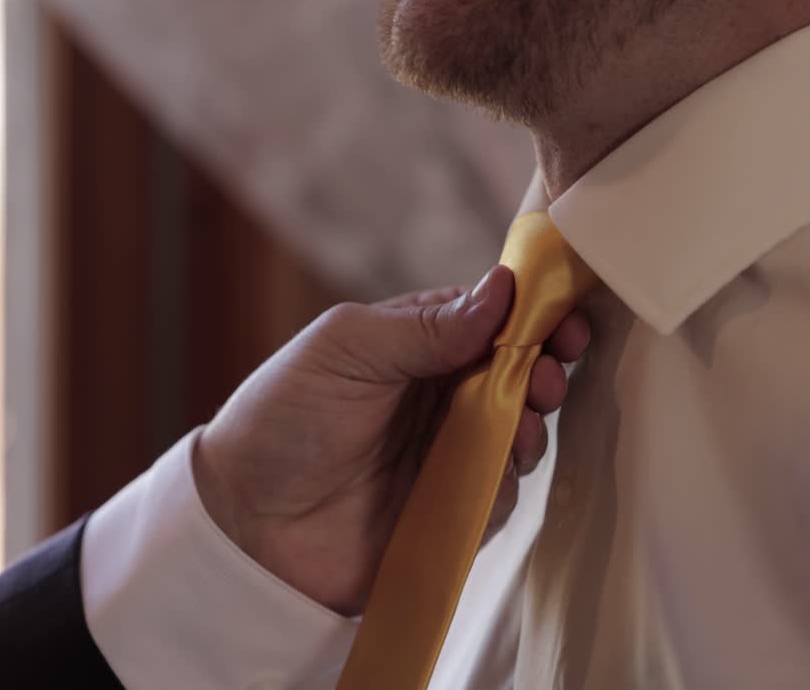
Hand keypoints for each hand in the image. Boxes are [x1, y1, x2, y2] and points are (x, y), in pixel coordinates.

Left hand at [194, 266, 589, 615]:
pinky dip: (506, 480)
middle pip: (521, 373)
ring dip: (534, 425)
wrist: (245, 521)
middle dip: (546, 370)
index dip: (535, 316)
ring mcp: (451, 451)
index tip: (564, 322)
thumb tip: (504, 288)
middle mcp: (443, 394)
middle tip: (547, 377)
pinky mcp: (453, 508)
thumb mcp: (348, 348)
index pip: (495, 319)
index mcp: (420, 343)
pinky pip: (502, 491)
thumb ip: (427, 325)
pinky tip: (491, 473)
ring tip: (521, 427)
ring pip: (523, 432)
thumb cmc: (283, 416)